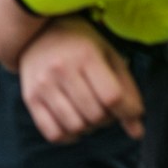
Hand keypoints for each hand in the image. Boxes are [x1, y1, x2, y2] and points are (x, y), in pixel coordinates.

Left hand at [0, 0, 47, 71]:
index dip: (6, 17)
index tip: (20, 16)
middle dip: (9, 33)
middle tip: (28, 32)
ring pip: (2, 47)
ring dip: (15, 47)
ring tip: (32, 43)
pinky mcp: (1, 51)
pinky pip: (11, 61)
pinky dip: (20, 59)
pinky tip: (32, 54)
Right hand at [18, 17, 145, 143]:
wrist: (38, 32)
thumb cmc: (79, 44)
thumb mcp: (109, 57)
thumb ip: (127, 92)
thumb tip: (137, 132)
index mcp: (85, 55)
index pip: (112, 97)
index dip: (127, 111)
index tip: (128, 110)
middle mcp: (61, 69)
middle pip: (96, 115)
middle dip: (107, 118)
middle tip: (104, 107)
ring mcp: (43, 84)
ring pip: (76, 127)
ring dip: (89, 127)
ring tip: (87, 112)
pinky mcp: (30, 97)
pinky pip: (54, 133)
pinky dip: (69, 135)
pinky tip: (72, 121)